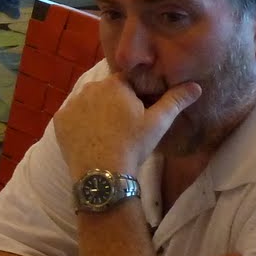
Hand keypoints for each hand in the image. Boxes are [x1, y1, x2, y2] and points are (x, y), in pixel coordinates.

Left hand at [53, 71, 201, 178]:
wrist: (103, 173)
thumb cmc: (133, 145)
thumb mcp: (158, 123)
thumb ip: (175, 101)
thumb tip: (195, 86)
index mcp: (114, 84)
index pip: (127, 82)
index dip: (135, 96)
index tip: (139, 113)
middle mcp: (89, 87)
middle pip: (106, 91)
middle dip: (115, 103)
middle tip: (125, 127)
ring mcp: (71, 103)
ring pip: (88, 103)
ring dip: (97, 112)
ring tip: (108, 134)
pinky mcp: (59, 120)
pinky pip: (73, 117)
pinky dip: (80, 124)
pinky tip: (91, 139)